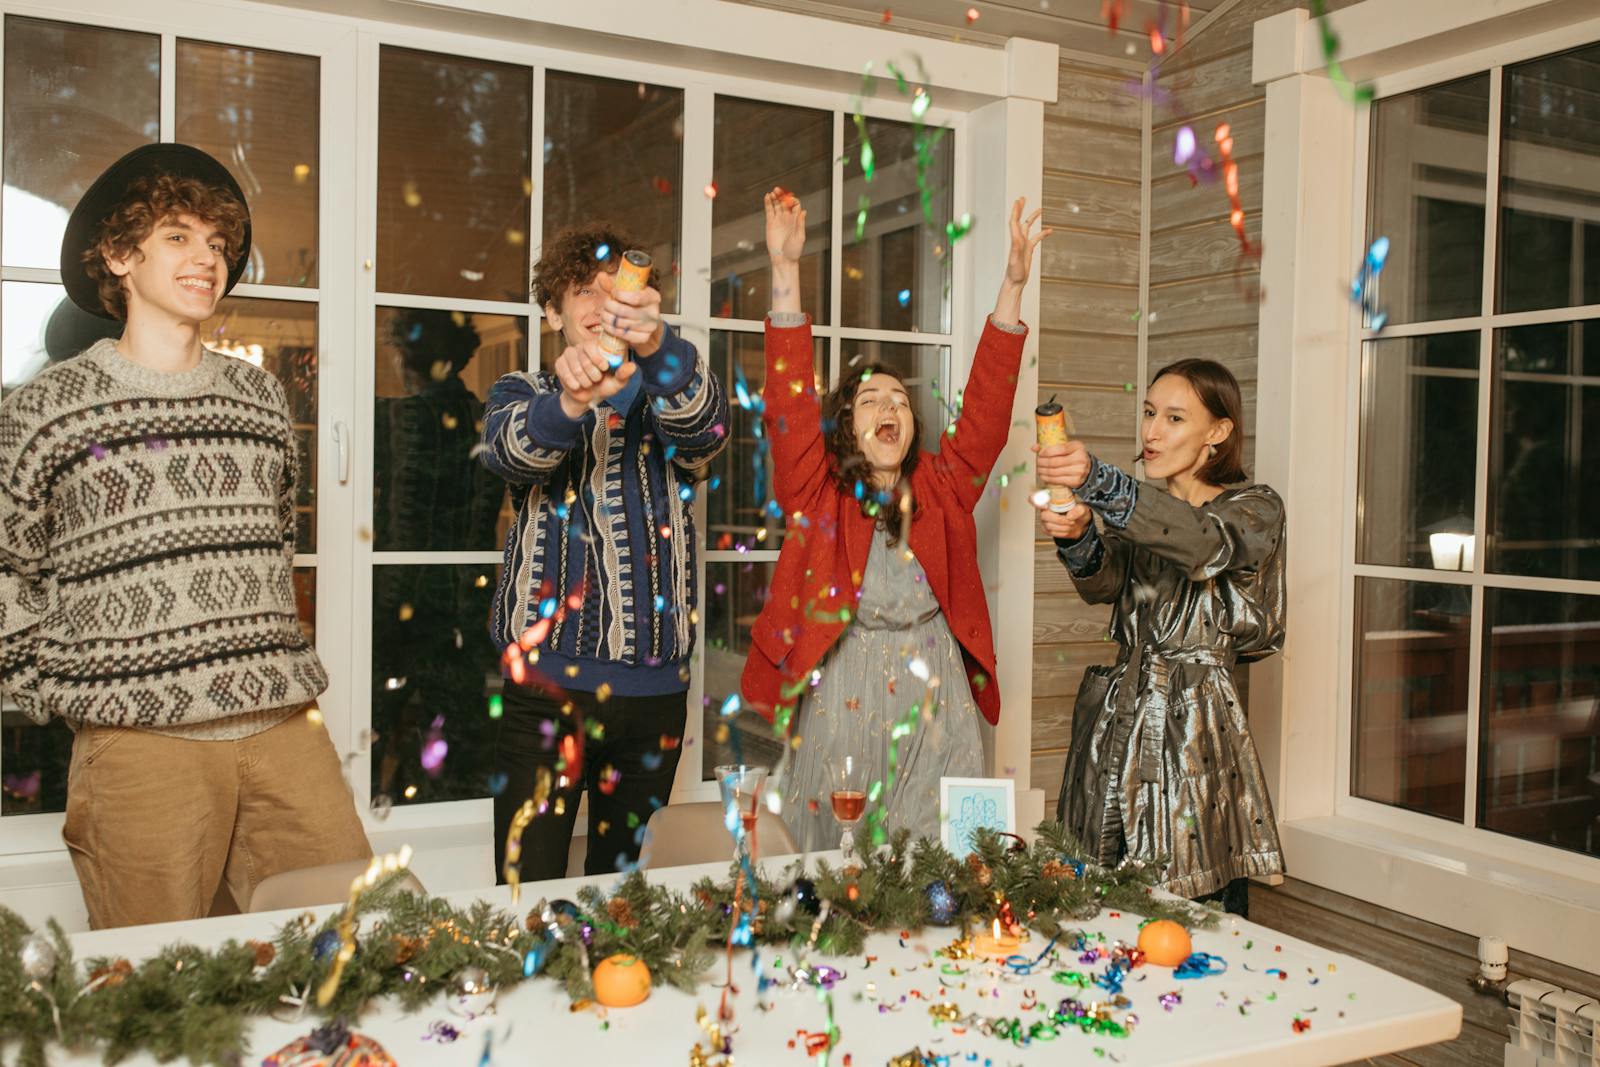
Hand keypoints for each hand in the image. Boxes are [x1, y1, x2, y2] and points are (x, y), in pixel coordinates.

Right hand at [555, 339, 637, 418]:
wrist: (587, 398)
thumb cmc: (603, 386)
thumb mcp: (616, 383)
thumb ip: (623, 374)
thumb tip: (632, 366)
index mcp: (598, 347)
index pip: (594, 345)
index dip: (598, 358)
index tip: (604, 368)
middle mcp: (582, 347)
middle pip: (584, 357)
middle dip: (592, 374)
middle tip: (596, 379)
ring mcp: (570, 353)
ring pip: (575, 367)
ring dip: (584, 380)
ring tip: (588, 383)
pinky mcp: (560, 363)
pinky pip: (565, 372)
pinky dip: (573, 383)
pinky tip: (577, 386)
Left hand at [596, 271, 664, 357]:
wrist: (646, 323)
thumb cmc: (636, 304)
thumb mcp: (629, 291)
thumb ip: (614, 284)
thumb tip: (601, 276)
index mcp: (653, 297)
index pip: (635, 297)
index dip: (620, 295)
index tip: (613, 293)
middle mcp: (654, 312)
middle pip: (625, 311)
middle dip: (609, 307)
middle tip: (605, 304)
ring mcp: (650, 327)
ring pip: (621, 323)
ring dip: (607, 318)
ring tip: (603, 314)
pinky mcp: (644, 338)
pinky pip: (623, 334)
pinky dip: (611, 329)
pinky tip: (607, 324)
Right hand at [765, 187, 805, 264]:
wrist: (783, 259)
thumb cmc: (794, 250)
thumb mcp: (800, 237)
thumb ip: (800, 223)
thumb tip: (803, 211)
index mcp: (796, 220)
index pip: (795, 205)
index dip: (792, 200)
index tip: (790, 199)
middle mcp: (787, 218)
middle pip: (785, 203)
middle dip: (782, 195)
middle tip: (779, 190)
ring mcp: (778, 220)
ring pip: (776, 205)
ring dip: (775, 197)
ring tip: (773, 192)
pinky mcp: (770, 223)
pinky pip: (769, 211)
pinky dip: (768, 203)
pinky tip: (767, 196)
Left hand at [993, 197, 1048, 323]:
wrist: (1015, 282)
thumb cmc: (1014, 272)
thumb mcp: (1014, 258)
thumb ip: (1015, 247)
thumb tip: (1016, 236)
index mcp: (1015, 239)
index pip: (1014, 221)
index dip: (1016, 210)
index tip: (1018, 201)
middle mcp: (1018, 240)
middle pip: (1019, 220)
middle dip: (1021, 209)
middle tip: (1023, 198)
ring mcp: (1023, 244)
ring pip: (1028, 227)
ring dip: (1033, 218)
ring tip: (1040, 210)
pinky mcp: (1028, 249)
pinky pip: (1036, 238)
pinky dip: (1043, 233)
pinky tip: (1050, 230)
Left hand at [1032, 440, 1091, 489]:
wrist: (1088, 469)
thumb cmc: (1074, 457)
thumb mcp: (1066, 448)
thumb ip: (1051, 447)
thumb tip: (1033, 448)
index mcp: (1077, 447)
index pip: (1059, 449)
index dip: (1046, 452)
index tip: (1040, 454)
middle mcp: (1080, 458)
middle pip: (1054, 462)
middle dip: (1042, 462)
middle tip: (1037, 462)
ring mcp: (1078, 471)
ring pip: (1054, 472)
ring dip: (1043, 471)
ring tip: (1039, 469)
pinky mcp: (1075, 481)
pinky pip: (1057, 480)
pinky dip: (1047, 478)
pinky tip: (1043, 476)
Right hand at [1035, 496, 1090, 540]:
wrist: (1080, 525)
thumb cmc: (1079, 513)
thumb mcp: (1084, 508)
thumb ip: (1079, 510)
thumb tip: (1070, 515)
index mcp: (1052, 498)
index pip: (1036, 497)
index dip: (1036, 501)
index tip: (1045, 506)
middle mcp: (1045, 508)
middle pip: (1044, 515)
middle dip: (1059, 520)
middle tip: (1070, 520)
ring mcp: (1045, 519)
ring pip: (1048, 525)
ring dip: (1063, 527)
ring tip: (1071, 524)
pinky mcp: (1046, 529)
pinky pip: (1051, 532)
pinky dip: (1062, 532)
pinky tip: (1067, 529)